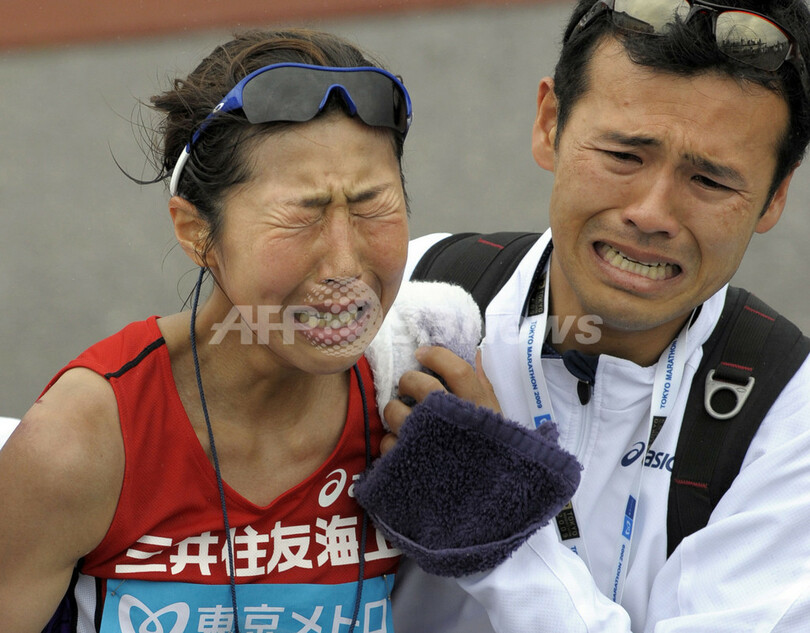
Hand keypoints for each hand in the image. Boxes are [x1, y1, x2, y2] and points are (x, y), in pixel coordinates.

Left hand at [380, 347, 499, 453]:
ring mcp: (427, 443)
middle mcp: (451, 421)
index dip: (436, 355)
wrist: (485, 511)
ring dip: (395, 411)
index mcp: (478, 409)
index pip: (457, 369)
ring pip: (395, 411)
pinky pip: (388, 443)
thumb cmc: (492, 459)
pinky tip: (403, 448)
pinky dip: (391, 443)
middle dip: (408, 380)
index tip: (421, 353)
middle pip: (419, 384)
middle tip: (409, 386)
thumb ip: (483, 387)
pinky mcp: (409, 465)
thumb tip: (474, 353)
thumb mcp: (496, 421)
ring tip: (405, 420)